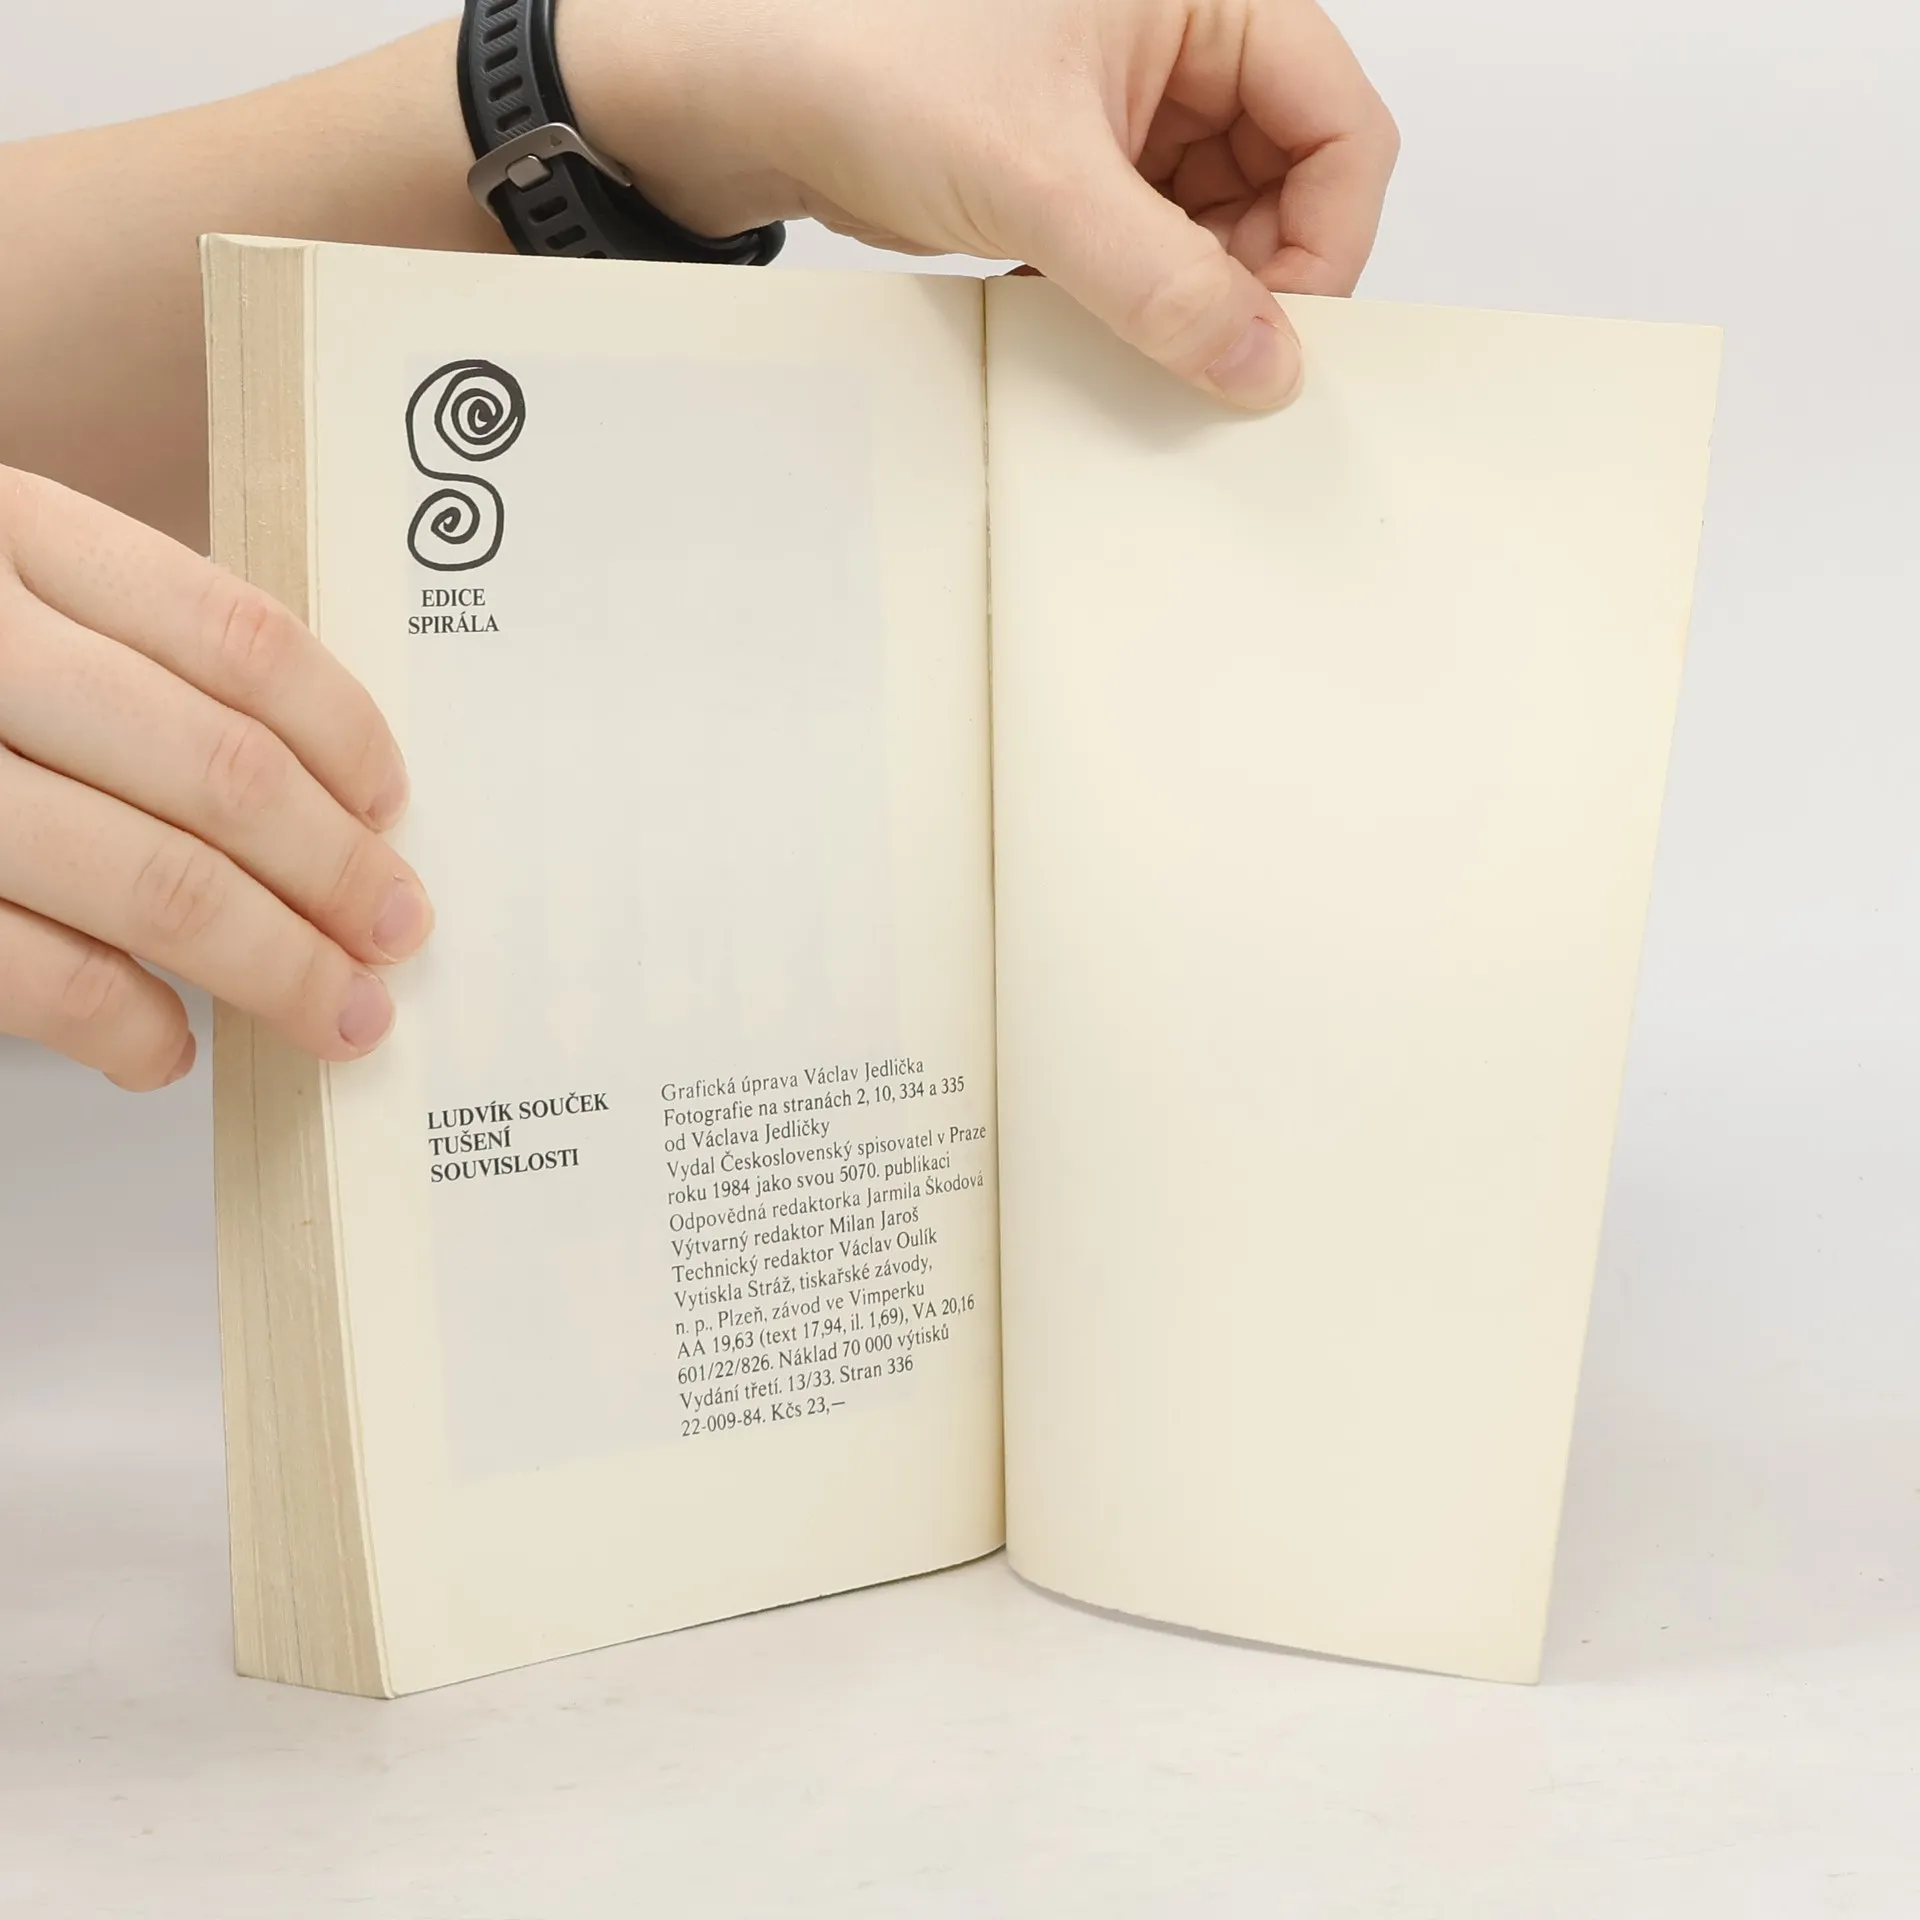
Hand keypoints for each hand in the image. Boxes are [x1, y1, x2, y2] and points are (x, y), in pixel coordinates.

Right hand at [0, 467, 431, 1089]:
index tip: (390, 808)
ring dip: (276, 969)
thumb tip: (312, 791)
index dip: (343, 738)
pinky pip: (40, 975)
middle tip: (395, 932)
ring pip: (157, 885)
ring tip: (335, 1013)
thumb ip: (116, 652)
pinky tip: (171, 1049)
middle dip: (336, 876)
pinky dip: (130, 1026)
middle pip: (221, 776)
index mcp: (7, 533)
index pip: (236, 640)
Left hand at [563, 0, 1396, 408]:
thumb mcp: (1041, 178)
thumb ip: (1164, 280)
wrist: (739, 93)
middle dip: (1254, 280)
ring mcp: (1123, 112)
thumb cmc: (866, 56)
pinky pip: (1144, 251)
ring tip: (1131, 339)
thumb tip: (1262, 361)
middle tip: (1211, 359)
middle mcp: (1174, 45)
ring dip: (1186, 300)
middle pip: (1287, 184)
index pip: (1338, 122)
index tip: (1284, 335)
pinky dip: (1131, 301)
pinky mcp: (1070, 170)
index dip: (1328, 238)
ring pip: (1215, 230)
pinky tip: (1087, 326)